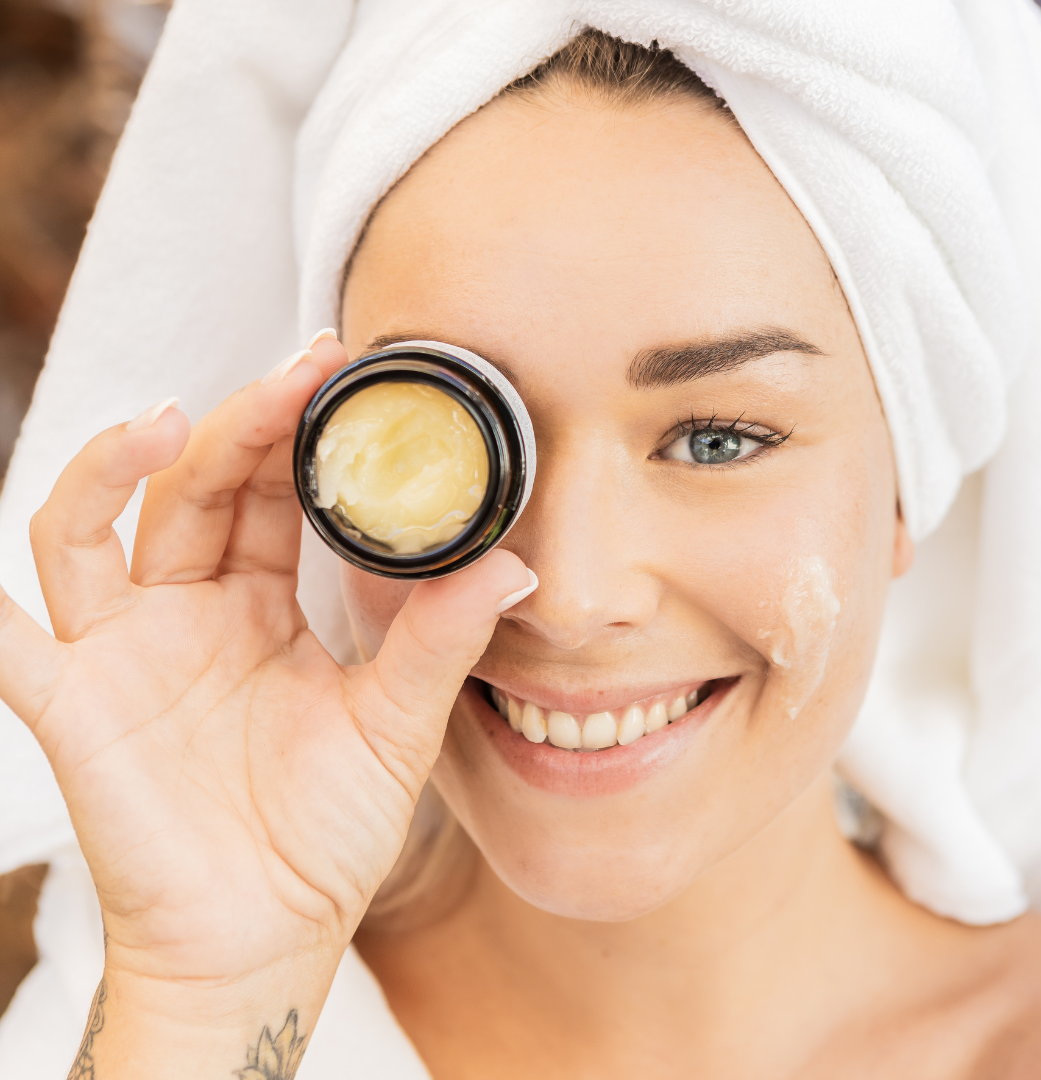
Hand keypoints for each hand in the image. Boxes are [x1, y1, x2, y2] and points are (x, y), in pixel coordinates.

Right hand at [0, 336, 532, 1072]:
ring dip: (113, 469)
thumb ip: (441, 642)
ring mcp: (125, 652)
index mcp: (261, 605)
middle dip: (238, 426)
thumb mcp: (397, 725)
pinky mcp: (77, 709)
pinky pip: (13, 647)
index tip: (340, 370)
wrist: (269, 933)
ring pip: (90, 531)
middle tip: (295, 372)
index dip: (295, 431)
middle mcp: (188, 611)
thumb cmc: (327, 832)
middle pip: (191, 489)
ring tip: (166, 420)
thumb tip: (514, 566)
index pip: (270, 493)